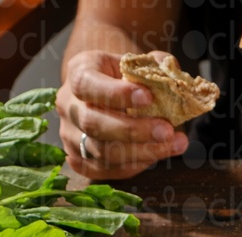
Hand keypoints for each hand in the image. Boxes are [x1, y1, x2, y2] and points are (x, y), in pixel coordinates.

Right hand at [56, 50, 188, 179]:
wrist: (108, 92)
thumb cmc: (125, 75)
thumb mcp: (137, 61)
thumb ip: (155, 65)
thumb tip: (172, 72)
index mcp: (79, 72)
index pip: (88, 85)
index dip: (116, 94)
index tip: (148, 97)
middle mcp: (68, 106)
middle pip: (93, 123)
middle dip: (133, 130)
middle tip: (166, 131)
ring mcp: (71, 136)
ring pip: (101, 152)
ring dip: (141, 152)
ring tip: (173, 145)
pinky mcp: (80, 159)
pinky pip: (106, 169)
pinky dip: (134, 165)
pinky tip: (157, 155)